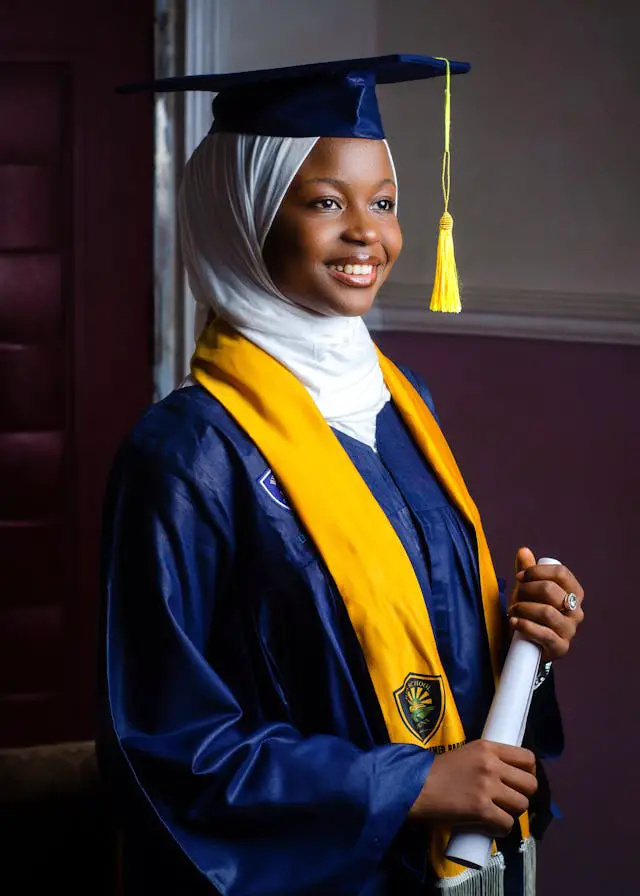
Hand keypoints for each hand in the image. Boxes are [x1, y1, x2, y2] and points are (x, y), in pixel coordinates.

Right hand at [408, 740, 537, 836]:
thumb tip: (508, 777)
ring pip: (521, 805)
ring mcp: (487, 786)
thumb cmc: (438, 771)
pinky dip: (500, 829)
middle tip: (509, 800)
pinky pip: (507, 824)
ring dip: (512, 813)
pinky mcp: (481, 808)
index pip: (527, 758)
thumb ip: (487, 761)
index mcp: (488, 747)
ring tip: (498, 813)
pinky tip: (490, 827)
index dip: (529, 773)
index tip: (520, 781)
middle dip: (523, 795)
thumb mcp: (466, 754)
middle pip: (530, 784)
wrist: (417, 786)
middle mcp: (491, 764)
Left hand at [508, 547, 584, 660]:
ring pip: (547, 612)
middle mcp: (577, 611)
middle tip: (515, 596)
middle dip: (526, 590)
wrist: (528, 641)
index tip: (519, 576)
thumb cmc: (530, 610)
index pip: (561, 573)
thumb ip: (527, 570)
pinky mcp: (561, 647)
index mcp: (574, 592)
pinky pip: (545, 634)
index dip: (537, 571)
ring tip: (513, 611)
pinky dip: (525, 626)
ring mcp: (570, 630)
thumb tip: (523, 550)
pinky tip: (514, 622)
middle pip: (550, 590)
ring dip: (523, 609)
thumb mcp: (528, 589)